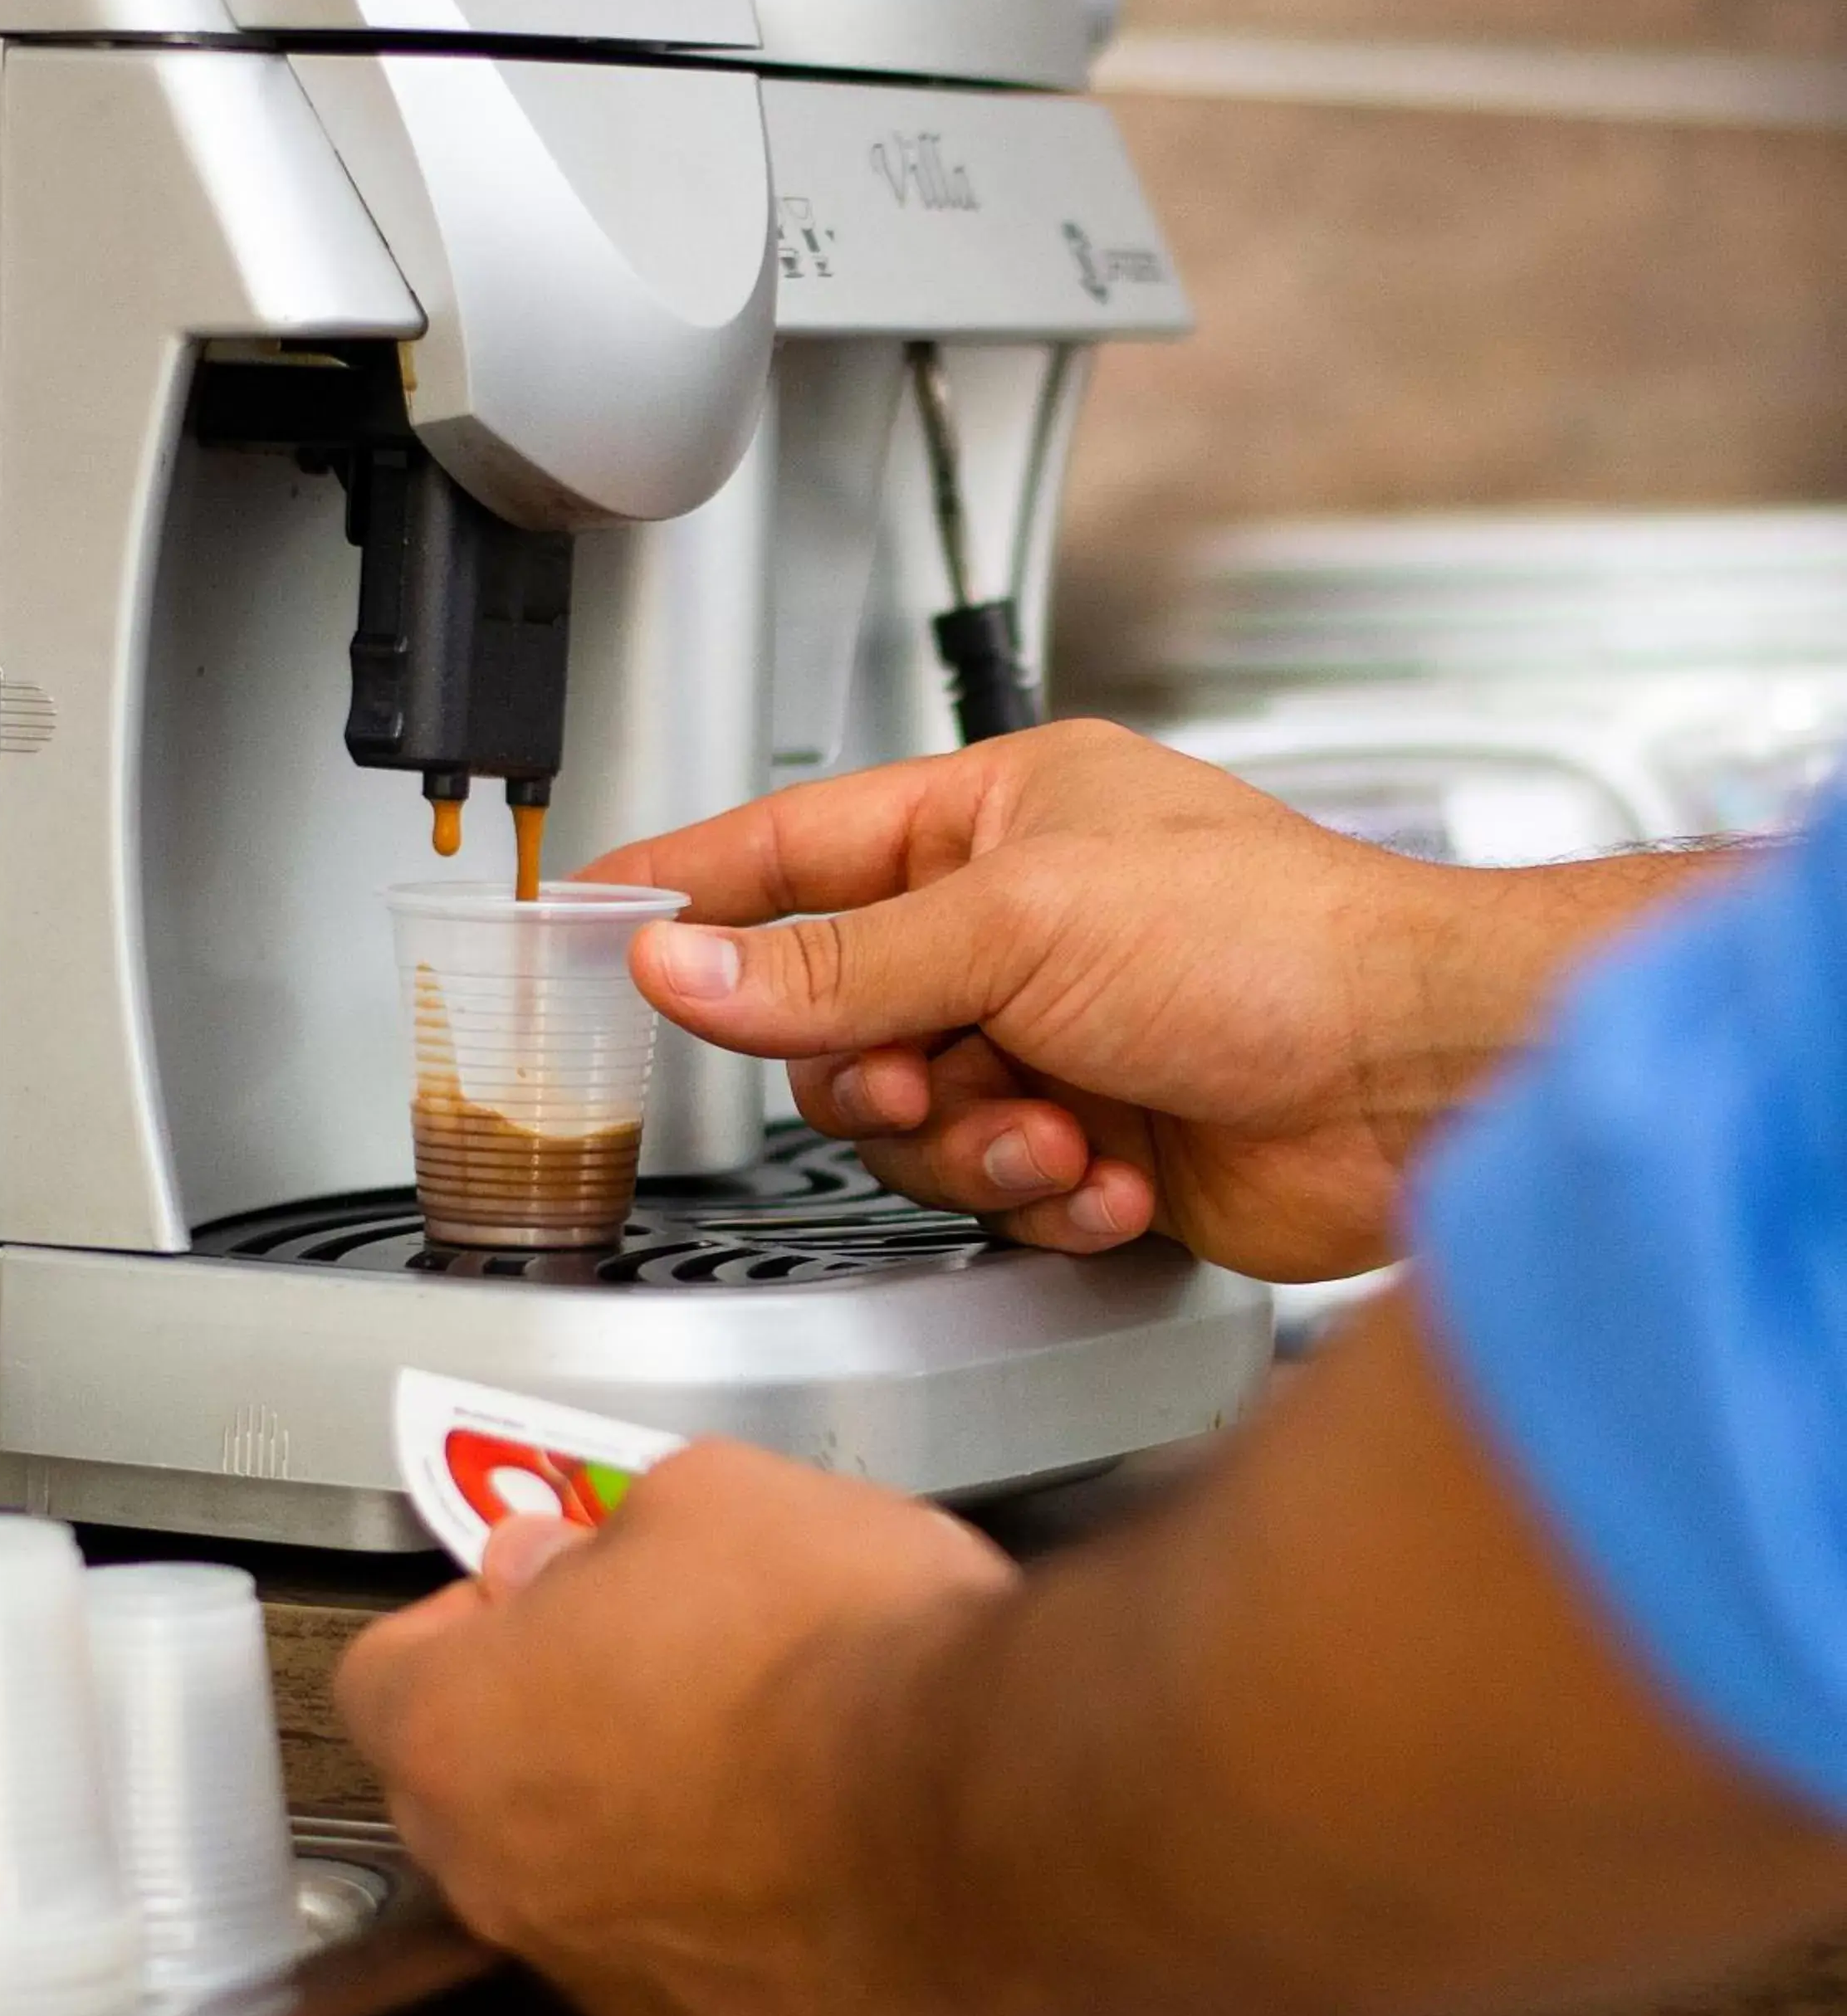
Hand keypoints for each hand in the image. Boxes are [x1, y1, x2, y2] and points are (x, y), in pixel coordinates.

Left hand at [337, 1444, 1030, 2015]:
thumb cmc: (845, 1653)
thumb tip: (576, 1554)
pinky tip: (833, 1828)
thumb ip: (606, 1535)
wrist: (1006, 1810)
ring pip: (595, 1882)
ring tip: (768, 1732)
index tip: (534, 1584)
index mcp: (465, 1735)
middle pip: (479, 1789)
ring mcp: (628, 1984)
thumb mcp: (710, 1498)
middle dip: (550, 1715)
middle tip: (653, 1643)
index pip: (385, 1675)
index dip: (463, 1617)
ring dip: (649, 1813)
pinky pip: (711, 1958)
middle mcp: (518, 1884)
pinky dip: (749, 1900)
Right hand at [588, 722, 1709, 1282]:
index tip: (594, 908)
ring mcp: (1054, 1039)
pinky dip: (1045, 1192)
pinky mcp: (1091, 1141)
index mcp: (994, 823)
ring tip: (1054, 1126)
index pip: (792, 845)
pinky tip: (1118, 1168)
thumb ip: (833, 961)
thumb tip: (687, 961)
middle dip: (879, 1067)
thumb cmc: (1278, 942)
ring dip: (973, 1142)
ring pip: (907, 1121)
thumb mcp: (1017, 926)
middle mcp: (1018, 929)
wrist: (1421, 1081)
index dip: (689, 881)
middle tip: (924, 1073)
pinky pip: (988, 1187)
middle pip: (838, 1016)